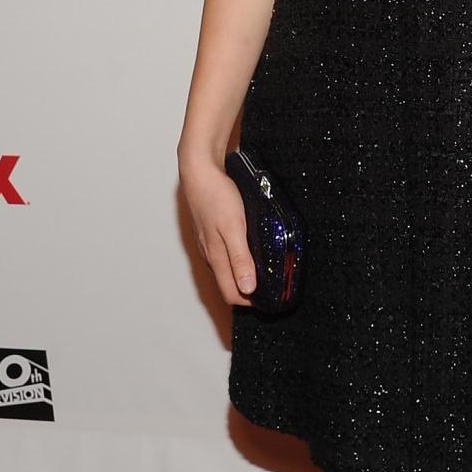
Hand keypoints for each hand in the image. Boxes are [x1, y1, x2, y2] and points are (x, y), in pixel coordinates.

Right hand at [180, 156, 256, 307]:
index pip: (232, 293)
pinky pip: (224, 253)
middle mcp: (210, 254)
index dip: (250, 302)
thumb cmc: (215, 196)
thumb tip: (248, 288)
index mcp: (216, 257)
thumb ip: (240, 259)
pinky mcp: (210, 231)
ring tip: (265, 272)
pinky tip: (249, 249)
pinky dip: (238, 259)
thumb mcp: (234, 228)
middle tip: (272, 290)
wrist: (199, 169)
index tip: (270, 300)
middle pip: (229, 284)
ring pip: (226, 269)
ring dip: (243, 275)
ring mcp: (208, 243)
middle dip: (249, 292)